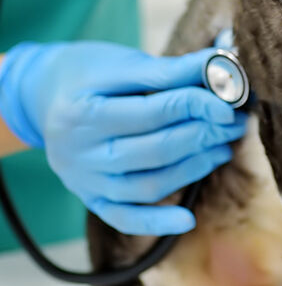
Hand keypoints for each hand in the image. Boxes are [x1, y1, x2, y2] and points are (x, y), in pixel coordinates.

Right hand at [0, 41, 246, 234]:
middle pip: (155, 150)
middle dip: (202, 136)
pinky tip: (188, 218)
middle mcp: (80, 152)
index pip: (154, 111)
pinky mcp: (91, 198)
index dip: (196, 106)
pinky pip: (126, 218)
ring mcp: (84, 180)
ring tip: (222, 147)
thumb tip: (221, 66)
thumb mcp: (122, 63)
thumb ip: (171, 70)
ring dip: (193, 169)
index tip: (228, 102)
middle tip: (233, 123)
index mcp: (84, 112)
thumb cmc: (89, 73)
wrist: (44, 96)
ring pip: (148, 185)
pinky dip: (157, 222)